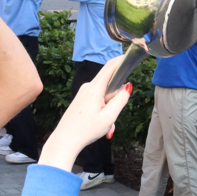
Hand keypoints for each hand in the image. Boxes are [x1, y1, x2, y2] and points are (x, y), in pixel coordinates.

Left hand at [39, 57, 130, 171]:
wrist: (65, 140)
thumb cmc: (86, 130)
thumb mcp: (109, 117)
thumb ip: (120, 100)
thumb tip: (127, 86)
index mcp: (94, 88)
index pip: (109, 68)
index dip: (121, 60)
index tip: (131, 55)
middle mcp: (87, 87)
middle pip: (109, 86)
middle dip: (116, 101)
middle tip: (112, 120)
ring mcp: (83, 93)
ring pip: (104, 97)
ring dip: (109, 111)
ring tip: (105, 128)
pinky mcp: (80, 99)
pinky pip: (97, 101)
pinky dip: (103, 112)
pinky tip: (100, 126)